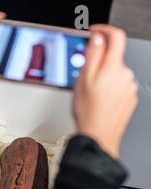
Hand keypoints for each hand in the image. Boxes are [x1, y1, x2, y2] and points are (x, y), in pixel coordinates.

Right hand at [73, 25, 137, 158]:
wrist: (98, 135)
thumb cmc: (88, 111)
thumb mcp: (83, 79)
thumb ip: (92, 55)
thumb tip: (97, 38)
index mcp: (113, 67)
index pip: (116, 37)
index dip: (104, 30)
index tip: (95, 32)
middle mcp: (125, 75)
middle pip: (113, 57)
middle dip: (98, 61)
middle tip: (83, 76)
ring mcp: (128, 87)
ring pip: (114, 72)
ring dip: (102, 77)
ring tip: (89, 93)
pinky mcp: (129, 97)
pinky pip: (117, 85)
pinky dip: (107, 88)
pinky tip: (97, 100)